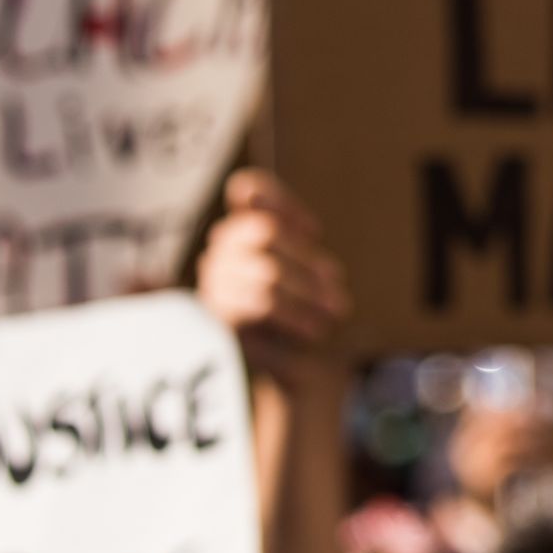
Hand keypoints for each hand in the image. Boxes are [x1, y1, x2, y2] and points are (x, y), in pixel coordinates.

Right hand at [197, 169, 350, 372]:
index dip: (282, 200)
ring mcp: (215, 280)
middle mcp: (222, 248)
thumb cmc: (306, 308)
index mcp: (246, 227)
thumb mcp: (313, 272)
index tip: (316, 230)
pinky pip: (259, 304)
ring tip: (336, 310)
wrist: (293, 364)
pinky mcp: (218, 316)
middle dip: (307, 258)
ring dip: (309, 292)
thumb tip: (315, 253)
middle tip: (337, 284)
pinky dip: (295, 315)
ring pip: (267, 271)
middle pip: (265, 230)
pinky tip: (315, 329)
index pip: (250, 188)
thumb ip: (308, 252)